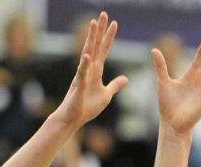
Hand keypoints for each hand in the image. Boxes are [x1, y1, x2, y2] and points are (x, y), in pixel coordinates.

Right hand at [53, 12, 127, 129]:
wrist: (74, 118)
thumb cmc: (88, 106)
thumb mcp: (106, 94)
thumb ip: (115, 85)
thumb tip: (126, 78)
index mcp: (96, 71)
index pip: (104, 50)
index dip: (109, 37)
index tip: (115, 23)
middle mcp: (89, 69)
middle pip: (95, 45)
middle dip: (100, 30)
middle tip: (104, 14)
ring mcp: (83, 75)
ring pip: (87, 53)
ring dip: (91, 39)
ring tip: (94, 24)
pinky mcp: (79, 86)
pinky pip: (82, 73)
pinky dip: (84, 64)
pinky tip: (87, 55)